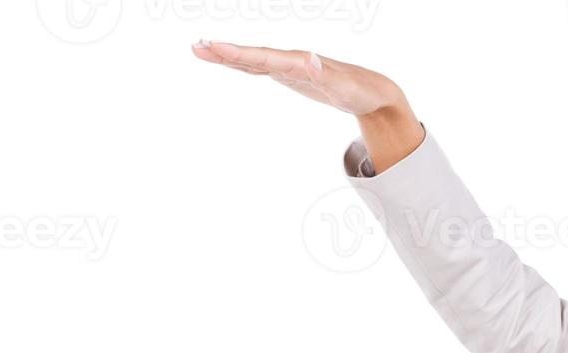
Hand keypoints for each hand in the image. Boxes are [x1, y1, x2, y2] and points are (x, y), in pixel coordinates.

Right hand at [189, 39, 402, 116]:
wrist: (370, 91)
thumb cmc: (360, 90)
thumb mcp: (345, 87)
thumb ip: (324, 74)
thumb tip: (307, 60)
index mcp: (299, 62)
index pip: (263, 57)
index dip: (238, 54)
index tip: (216, 48)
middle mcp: (291, 61)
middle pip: (252, 55)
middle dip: (225, 52)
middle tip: (197, 46)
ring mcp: (288, 67)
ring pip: (252, 60)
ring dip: (227, 56)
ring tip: (201, 50)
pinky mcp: (289, 75)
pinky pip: (260, 68)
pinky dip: (242, 65)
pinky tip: (228, 62)